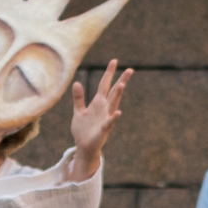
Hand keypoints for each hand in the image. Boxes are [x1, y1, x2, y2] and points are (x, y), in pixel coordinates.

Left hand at [69, 61, 133, 177]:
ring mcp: (105, 118)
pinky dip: (114, 118)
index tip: (114, 61)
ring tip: (122, 85)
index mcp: (98, 103)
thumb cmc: (83, 130)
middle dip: (121, 81)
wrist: (83, 146)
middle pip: (114, 92)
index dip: (109, 73)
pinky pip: (109, 122)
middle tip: (130, 70)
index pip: (105, 85)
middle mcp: (104, 109)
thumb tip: (77, 82)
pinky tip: (118, 112)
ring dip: (117, 95)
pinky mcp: (103, 129)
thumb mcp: (78, 111)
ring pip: (113, 104)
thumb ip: (79, 98)